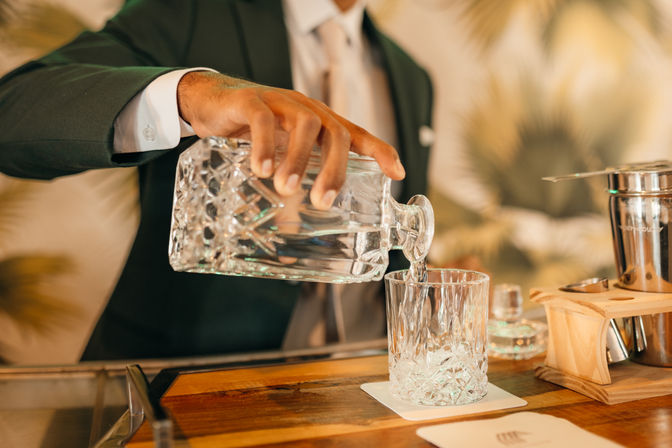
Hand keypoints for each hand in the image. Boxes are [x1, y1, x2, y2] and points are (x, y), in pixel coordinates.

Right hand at [177, 71, 404, 208]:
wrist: (212, 101)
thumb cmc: (253, 134)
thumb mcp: (279, 157)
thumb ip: (290, 189)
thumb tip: (291, 241)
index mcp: (320, 124)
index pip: (358, 135)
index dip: (381, 151)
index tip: (397, 174)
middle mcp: (307, 110)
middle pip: (336, 133)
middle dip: (334, 169)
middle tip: (322, 202)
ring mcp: (281, 102)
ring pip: (305, 124)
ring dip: (299, 159)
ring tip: (287, 188)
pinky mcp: (251, 101)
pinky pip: (264, 119)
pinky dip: (265, 145)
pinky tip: (261, 169)